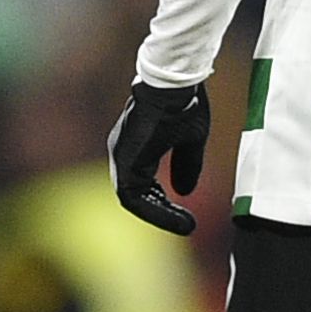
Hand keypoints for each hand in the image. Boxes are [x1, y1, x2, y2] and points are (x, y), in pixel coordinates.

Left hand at [110, 78, 213, 233]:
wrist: (173, 86)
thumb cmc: (182, 104)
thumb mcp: (190, 140)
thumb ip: (186, 165)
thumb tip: (185, 192)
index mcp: (137, 146)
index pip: (143, 184)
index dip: (162, 203)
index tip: (185, 216)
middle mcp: (123, 152)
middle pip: (136, 194)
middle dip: (160, 211)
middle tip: (186, 224)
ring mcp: (120, 156)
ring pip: (132, 198)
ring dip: (158, 214)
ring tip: (184, 224)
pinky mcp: (122, 161)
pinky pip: (131, 197)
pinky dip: (153, 210)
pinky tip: (176, 217)